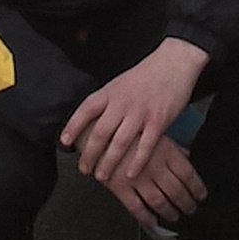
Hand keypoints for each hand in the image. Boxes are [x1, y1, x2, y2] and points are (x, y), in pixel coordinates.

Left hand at [62, 39, 210, 189]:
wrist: (174, 63)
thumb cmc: (146, 75)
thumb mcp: (120, 83)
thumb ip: (107, 101)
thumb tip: (89, 121)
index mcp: (110, 92)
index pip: (86, 110)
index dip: (73, 126)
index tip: (64, 141)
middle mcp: (122, 103)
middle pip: (100, 132)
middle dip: (89, 154)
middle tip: (84, 169)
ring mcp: (140, 113)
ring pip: (120, 143)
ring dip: (109, 162)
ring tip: (102, 176)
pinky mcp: (159, 121)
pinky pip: (146, 146)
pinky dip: (137, 162)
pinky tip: (131, 174)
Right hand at [100, 138, 206, 226]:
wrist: (96, 129)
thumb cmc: (126, 130)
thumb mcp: (154, 132)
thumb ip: (171, 147)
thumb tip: (187, 156)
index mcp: (164, 150)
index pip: (187, 174)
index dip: (197, 188)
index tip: (201, 195)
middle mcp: (153, 165)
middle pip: (176, 190)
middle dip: (186, 203)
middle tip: (191, 209)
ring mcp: (136, 177)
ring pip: (159, 202)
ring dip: (169, 212)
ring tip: (174, 216)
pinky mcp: (119, 187)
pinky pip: (136, 207)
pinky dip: (146, 218)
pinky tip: (152, 221)